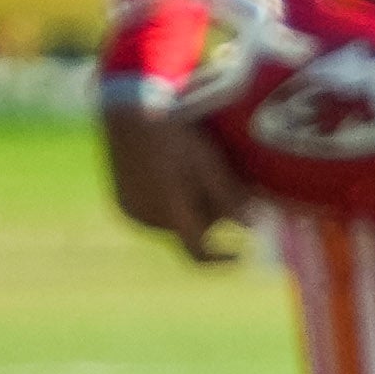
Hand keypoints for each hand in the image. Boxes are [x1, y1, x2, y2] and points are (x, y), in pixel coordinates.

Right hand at [97, 101, 256, 263]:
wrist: (131, 114)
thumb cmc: (175, 137)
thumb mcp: (209, 165)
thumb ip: (230, 198)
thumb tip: (253, 228)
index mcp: (169, 213)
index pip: (198, 252)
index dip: (221, 260)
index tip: (240, 254)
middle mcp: (146, 219)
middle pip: (189, 231)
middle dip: (210, 216)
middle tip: (221, 186)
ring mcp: (131, 212)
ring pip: (173, 222)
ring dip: (190, 209)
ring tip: (194, 176)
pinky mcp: (121, 203)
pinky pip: (153, 213)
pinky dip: (169, 203)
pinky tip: (174, 176)